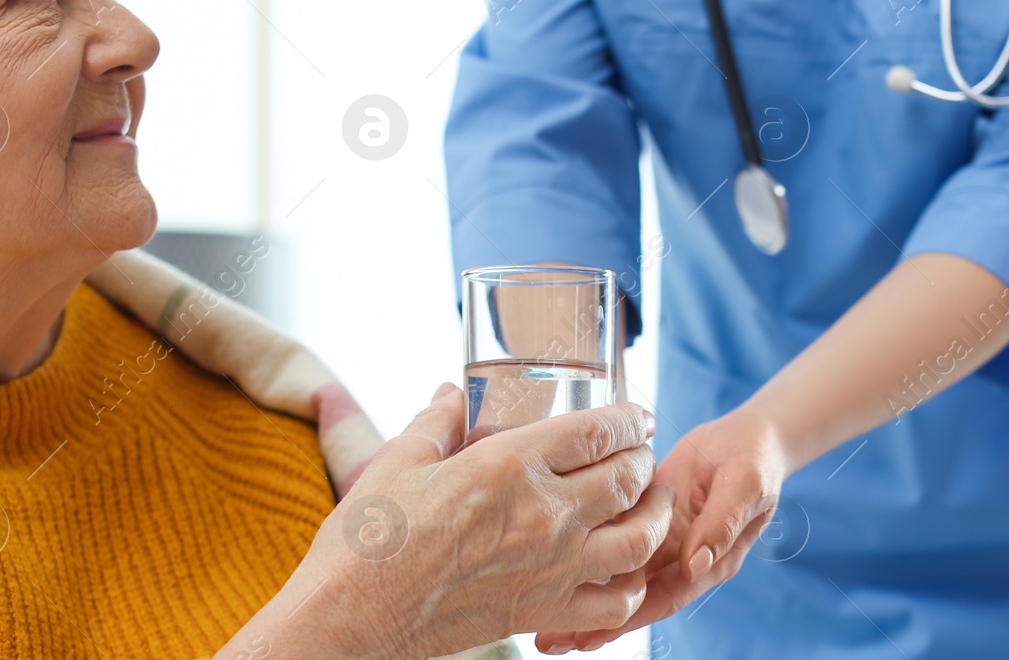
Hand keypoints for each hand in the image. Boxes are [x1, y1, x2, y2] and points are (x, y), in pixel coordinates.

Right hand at [216, 383, 672, 658]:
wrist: (353, 615)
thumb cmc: (370, 539)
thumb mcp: (400, 461)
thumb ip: (439, 422)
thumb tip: (452, 393)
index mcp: (510, 466)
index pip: (599, 431)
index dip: (630, 419)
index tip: (638, 417)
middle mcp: (544, 515)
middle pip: (629, 479)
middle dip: (643, 460)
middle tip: (640, 455)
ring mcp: (551, 568)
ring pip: (640, 539)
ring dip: (655, 517)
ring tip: (651, 505)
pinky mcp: (543, 612)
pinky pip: (616, 604)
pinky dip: (631, 585)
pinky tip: (622, 571)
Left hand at [533, 409, 787, 653]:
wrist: (749, 437)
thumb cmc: (752, 460)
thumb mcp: (744, 486)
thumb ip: (721, 525)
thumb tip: (697, 564)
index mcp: (707, 560)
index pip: (663, 599)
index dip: (626, 619)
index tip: (589, 638)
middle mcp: (680, 559)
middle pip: (633, 598)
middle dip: (593, 622)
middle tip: (551, 642)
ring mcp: (661, 541)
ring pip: (618, 575)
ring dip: (583, 595)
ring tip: (543, 623)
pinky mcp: (647, 518)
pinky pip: (614, 540)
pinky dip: (587, 555)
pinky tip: (555, 565)